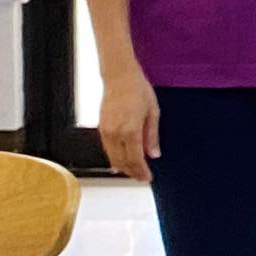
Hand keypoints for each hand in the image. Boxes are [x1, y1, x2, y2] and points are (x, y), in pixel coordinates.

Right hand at [97, 66, 160, 182]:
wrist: (119, 78)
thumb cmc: (138, 91)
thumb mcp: (153, 112)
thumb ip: (152, 136)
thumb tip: (154, 154)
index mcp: (131, 130)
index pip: (135, 159)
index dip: (141, 171)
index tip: (148, 177)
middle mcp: (116, 133)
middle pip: (122, 162)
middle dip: (132, 172)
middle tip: (141, 177)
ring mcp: (106, 131)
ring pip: (112, 158)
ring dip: (123, 167)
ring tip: (133, 171)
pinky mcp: (101, 128)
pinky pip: (107, 149)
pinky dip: (114, 158)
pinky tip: (121, 161)